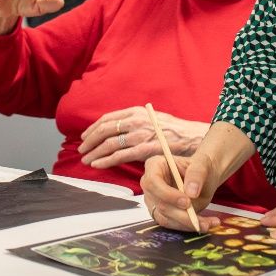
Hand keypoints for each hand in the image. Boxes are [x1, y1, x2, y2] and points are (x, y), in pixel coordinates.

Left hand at [77, 107, 206, 168]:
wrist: (193, 137)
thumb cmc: (174, 130)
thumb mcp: (152, 117)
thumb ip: (136, 121)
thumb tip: (119, 128)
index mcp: (137, 111)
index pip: (108, 118)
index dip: (93, 128)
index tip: (85, 136)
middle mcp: (136, 120)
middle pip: (105, 130)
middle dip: (89, 141)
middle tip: (81, 149)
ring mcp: (141, 135)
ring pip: (109, 144)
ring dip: (94, 152)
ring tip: (86, 159)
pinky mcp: (145, 150)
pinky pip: (120, 156)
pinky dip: (105, 160)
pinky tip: (97, 164)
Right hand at [140, 150, 224, 232]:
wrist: (205, 178)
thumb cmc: (201, 167)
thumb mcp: (202, 165)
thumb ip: (196, 174)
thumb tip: (191, 193)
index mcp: (155, 165)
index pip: (152, 182)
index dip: (167, 194)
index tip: (187, 202)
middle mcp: (150, 184)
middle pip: (159, 204)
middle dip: (181, 214)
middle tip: (201, 219)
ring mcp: (154, 201)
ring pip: (165, 218)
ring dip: (187, 224)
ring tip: (208, 224)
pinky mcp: (161, 214)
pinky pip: (171, 224)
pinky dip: (188, 226)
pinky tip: (205, 224)